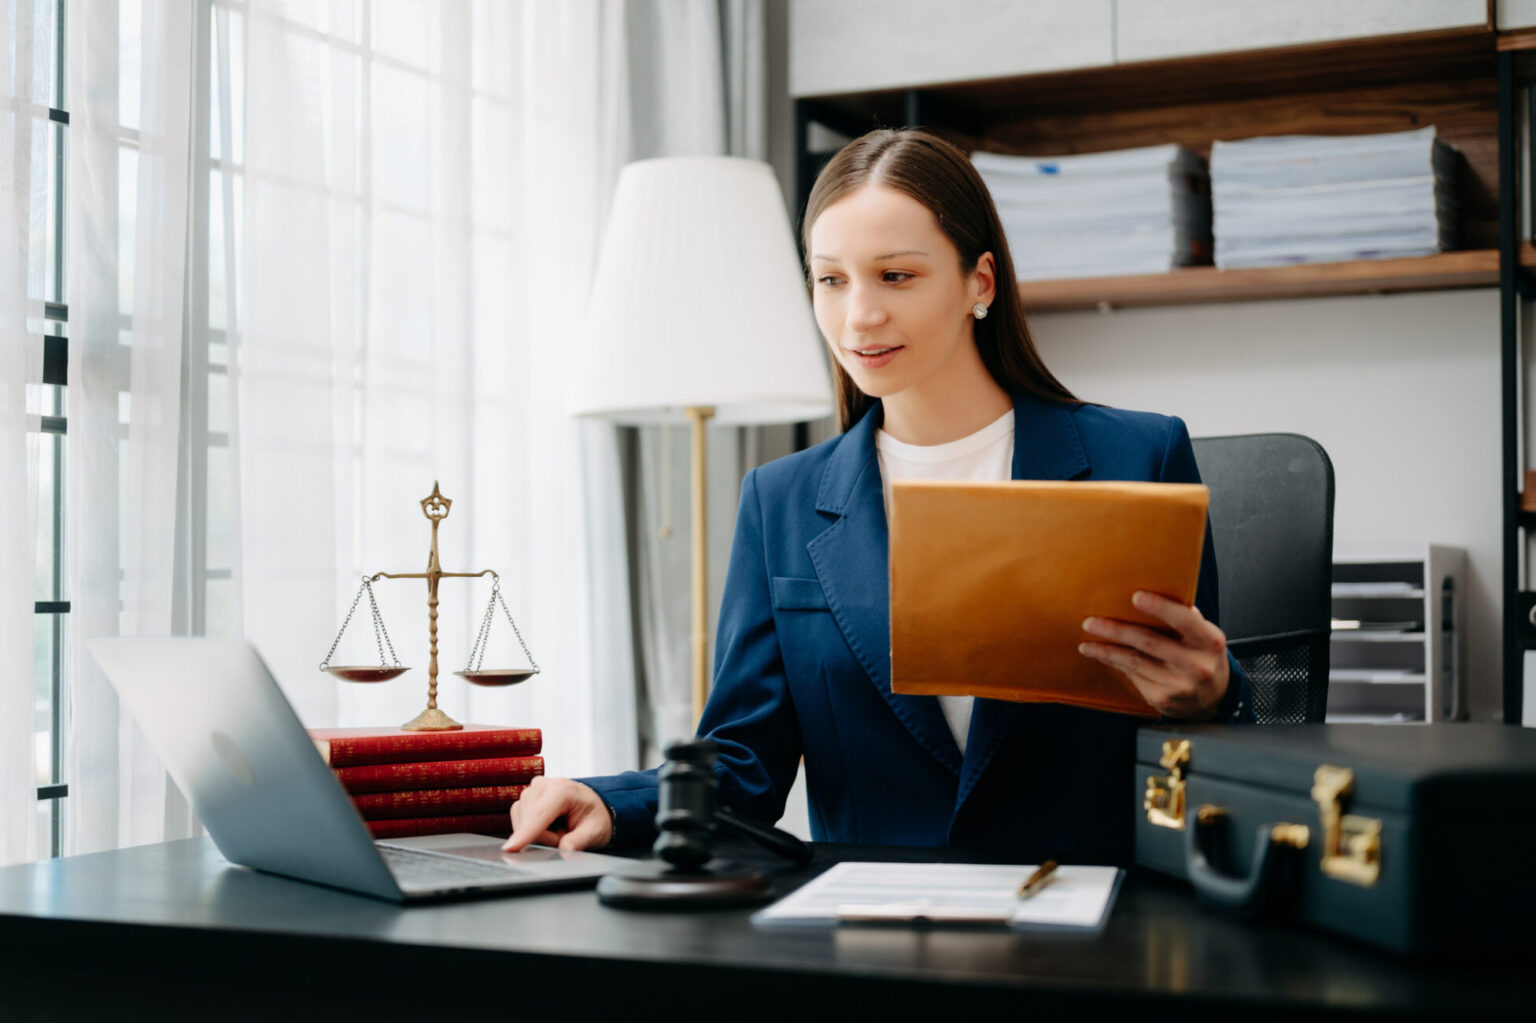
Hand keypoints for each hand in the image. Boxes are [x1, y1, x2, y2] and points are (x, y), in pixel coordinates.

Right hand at [502, 776, 612, 851]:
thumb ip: (580, 841)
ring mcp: (534, 788)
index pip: (539, 814)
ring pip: (521, 819)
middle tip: (564, 836)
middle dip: (543, 837)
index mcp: (564, 790)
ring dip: (536, 833)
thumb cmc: (594, 817)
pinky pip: (518, 818)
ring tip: (558, 831)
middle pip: (528, 819)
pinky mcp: (527, 796)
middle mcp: (546, 785)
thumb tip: (565, 850)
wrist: (592, 807)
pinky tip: (547, 827)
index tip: (512, 848)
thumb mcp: (595, 831)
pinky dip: (530, 828)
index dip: (526, 832)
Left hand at [1078, 590, 1229, 719]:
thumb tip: (1149, 591)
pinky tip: (1102, 655)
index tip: (1135, 597)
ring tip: (1086, 643)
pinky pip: (1133, 675)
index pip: (1185, 621)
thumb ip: (1184, 617)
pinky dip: (1115, 663)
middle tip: (1090, 622)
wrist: (1214, 699)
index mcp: (1209, 641)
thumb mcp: (1203, 635)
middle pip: (1149, 642)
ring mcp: (1179, 685)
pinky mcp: (1163, 699)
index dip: (1160, 608)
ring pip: (1135, 662)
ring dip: (1106, 650)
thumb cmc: (1202, 655)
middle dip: (1116, 631)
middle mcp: (1197, 665)